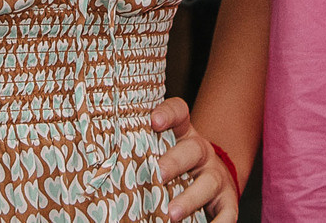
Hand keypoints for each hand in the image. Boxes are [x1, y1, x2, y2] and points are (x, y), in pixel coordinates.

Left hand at [150, 97, 237, 221]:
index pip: (179, 113)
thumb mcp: (161, 151)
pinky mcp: (227, 199)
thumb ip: (139, 152)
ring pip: (208, 182)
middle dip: (175, 162)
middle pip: (192, 149)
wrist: (215, 178)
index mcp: (183, 134)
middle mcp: (201, 152)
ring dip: (190, 198)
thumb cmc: (175, 166)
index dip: (168, 114)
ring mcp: (216, 175)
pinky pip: (228, 212)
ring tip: (171, 214)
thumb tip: (98, 168)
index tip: (153, 120)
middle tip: (157, 174)